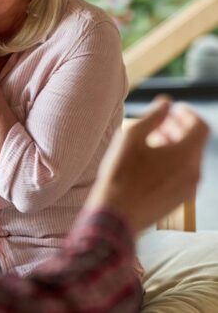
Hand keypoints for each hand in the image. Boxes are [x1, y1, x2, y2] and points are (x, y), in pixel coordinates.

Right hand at [85, 97, 209, 230]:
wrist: (116, 215)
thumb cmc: (121, 175)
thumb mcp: (131, 138)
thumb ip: (153, 117)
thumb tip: (166, 103)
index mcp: (185, 154)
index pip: (200, 126)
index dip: (188, 114)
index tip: (174, 110)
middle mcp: (194, 171)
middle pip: (195, 143)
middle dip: (180, 130)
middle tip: (160, 125)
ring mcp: (188, 188)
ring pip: (189, 160)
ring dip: (175, 147)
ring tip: (152, 144)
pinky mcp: (179, 200)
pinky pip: (183, 175)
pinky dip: (173, 164)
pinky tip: (150, 164)